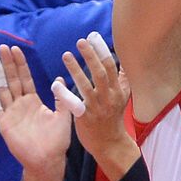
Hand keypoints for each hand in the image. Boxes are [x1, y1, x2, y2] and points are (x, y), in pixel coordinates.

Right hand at [0, 44, 70, 180]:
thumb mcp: (64, 115)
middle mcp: (20, 105)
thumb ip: (62, 97)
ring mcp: (11, 114)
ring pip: (2, 91)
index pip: (25, 78)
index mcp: (33, 101)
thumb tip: (61, 78)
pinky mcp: (5, 125)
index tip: (16, 49)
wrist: (49, 161)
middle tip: (2, 48)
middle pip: (11, 80)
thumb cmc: (57, 140)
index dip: (20, 64)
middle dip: (7, 64)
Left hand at [62, 33, 133, 167]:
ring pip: (86, 85)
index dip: (102, 51)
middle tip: (80, 41)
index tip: (93, 36)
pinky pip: (73, 103)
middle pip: (100, 73)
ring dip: (76, 69)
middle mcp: (108, 97)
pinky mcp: (85, 118)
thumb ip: (123, 80)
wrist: (110, 144)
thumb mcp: (123, 98)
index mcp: (118, 90)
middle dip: (91, 55)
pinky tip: (55, 84)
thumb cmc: (113, 118)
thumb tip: (124, 62)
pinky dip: (64, 93)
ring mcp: (97, 107)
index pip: (111, 66)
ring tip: (66, 55)